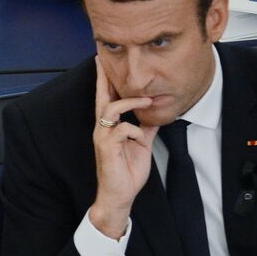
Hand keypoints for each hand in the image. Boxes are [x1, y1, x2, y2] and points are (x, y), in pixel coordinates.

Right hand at [87, 55, 156, 238]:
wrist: (119, 195)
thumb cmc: (127, 172)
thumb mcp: (141, 144)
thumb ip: (145, 127)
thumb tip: (155, 114)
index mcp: (109, 128)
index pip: (106, 100)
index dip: (104, 81)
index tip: (102, 63)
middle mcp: (102, 130)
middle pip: (101, 98)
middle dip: (103, 78)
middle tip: (102, 61)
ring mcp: (103, 138)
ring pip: (111, 109)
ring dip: (131, 103)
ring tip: (147, 102)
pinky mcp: (107, 148)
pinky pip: (122, 130)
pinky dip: (135, 131)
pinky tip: (140, 140)